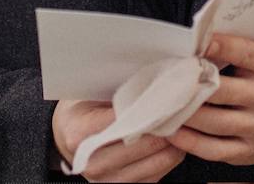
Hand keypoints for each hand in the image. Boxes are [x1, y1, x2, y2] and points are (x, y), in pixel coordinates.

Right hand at [52, 99, 185, 181]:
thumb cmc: (82, 108)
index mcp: (81, 133)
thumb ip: (116, 89)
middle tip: (186, 107)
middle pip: (144, 143)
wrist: (66, 137)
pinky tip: (175, 140)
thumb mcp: (89, 92)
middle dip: (168, 124)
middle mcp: (93, 162)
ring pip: (156, 161)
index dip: (152, 107)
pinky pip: (157, 174)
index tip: (170, 95)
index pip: (125, 120)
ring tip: (184, 122)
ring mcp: (107, 180)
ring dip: (175, 142)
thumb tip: (153, 79)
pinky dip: (170, 156)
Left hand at [168, 33, 253, 165]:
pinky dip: (190, 143)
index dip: (223, 47)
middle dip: (194, 84)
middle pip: (224, 91)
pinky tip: (173, 131)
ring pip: (216, 122)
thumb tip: (211, 21)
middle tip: (169, 77)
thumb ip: (250, 30)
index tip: (197, 43)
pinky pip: (214, 150)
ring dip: (187, 113)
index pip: (247, 53)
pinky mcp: (248, 150)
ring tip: (165, 103)